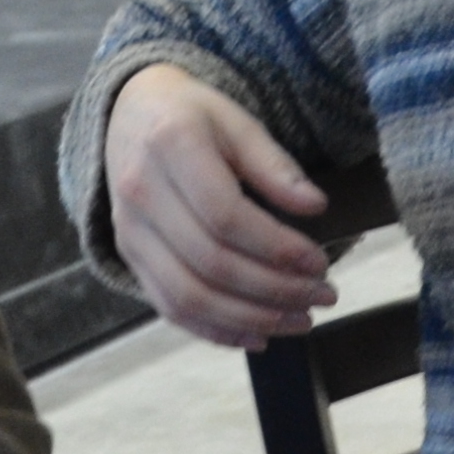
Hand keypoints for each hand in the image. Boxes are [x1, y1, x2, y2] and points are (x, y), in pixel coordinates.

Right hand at [104, 63, 337, 344]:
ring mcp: (129, 232)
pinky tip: (258, 336)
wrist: (131, 116)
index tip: (320, 262)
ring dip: (251, 318)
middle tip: (324, 296)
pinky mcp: (130, 258)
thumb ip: (274, 165)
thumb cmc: (193, 118)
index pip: (226, 216)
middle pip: (211, 263)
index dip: (277, 247)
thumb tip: (315, 207)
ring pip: (189, 296)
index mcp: (170, 148)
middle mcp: (140, 194)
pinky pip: (170, 308)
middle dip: (275, 290)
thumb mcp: (237, 122)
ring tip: (300, 320)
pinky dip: (216, 331)